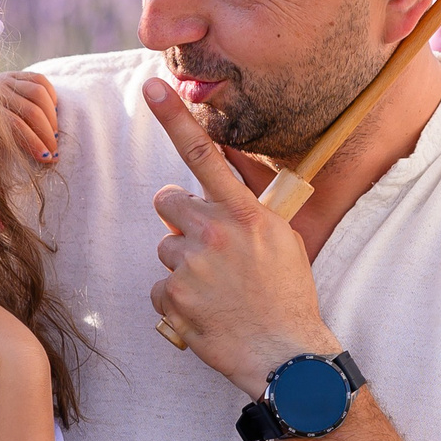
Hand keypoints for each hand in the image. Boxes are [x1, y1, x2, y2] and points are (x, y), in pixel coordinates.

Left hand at [0, 71, 59, 164]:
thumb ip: (0, 146)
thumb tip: (23, 161)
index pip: (16, 125)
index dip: (34, 143)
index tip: (47, 158)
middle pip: (30, 111)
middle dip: (47, 133)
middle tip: (55, 149)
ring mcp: (6, 80)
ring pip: (38, 94)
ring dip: (51, 116)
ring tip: (54, 132)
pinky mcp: (16, 73)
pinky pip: (40, 80)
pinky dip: (51, 96)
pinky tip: (53, 111)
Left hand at [142, 77, 339, 396]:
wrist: (285, 354)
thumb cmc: (287, 294)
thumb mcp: (281, 238)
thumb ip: (250, 204)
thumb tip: (224, 167)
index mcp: (246, 216)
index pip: (206, 157)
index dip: (176, 119)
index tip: (153, 86)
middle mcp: (215, 235)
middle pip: (168, 203)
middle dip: (180, 220)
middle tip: (206, 246)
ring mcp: (190, 267)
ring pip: (165, 248)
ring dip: (183, 264)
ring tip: (216, 288)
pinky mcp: (172, 298)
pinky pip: (159, 286)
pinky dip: (176, 299)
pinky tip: (204, 310)